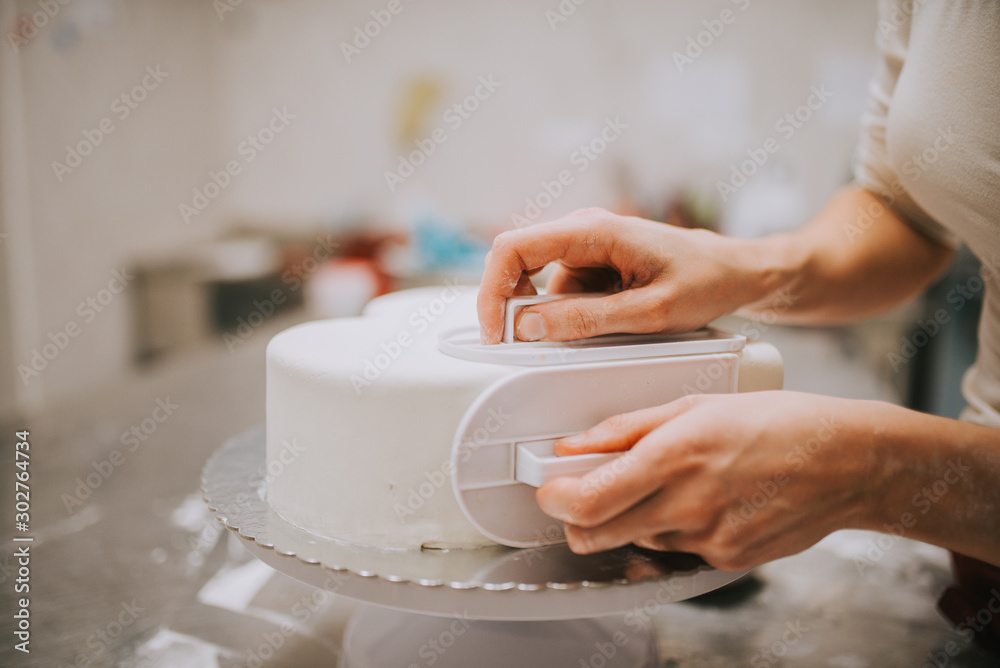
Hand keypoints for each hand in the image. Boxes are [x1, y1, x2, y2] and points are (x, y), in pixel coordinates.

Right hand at [477, 208, 773, 343]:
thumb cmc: (706, 280)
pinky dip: (573, 315)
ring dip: (554, 316)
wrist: (737, 271)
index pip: (513, 248)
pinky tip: (612, 322)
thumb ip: (587, 320)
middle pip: (518, 263)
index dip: (492, 290)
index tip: (495, 331)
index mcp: (594, 229)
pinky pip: (563, 292)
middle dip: (517, 308)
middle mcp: (583, 230)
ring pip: (541, 285)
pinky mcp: (594, 263)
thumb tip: (529, 326)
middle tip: (533, 345)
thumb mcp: (649, 312)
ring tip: (607, 330)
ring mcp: (587, 246)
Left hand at [535, 391, 880, 569]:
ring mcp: (709, 539)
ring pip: (636, 541)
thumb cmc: (781, 423)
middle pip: (598, 535)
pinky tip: (704, 500)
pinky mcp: (727, 559)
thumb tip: (577, 443)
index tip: (549, 487)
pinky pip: (677, 550)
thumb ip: (627, 428)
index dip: (556, 499)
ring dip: (632, 519)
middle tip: (583, 493)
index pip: (590, 500)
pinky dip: (674, 528)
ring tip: (669, 483)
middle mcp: (689, 504)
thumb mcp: (697, 406)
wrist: (850, 462)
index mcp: (677, 457)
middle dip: (577, 518)